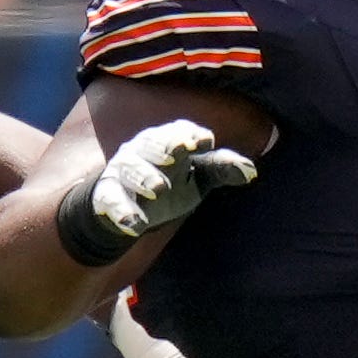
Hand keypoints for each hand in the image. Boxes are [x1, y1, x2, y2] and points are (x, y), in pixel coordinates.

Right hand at [57, 119, 257, 263]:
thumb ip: (221, 169)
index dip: (190, 135)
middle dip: (163, 147)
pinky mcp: (106, 196)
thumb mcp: (199, 177)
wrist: (130, 211)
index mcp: (167, 140)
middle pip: (150, 144)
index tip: (205, 142)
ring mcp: (122, 172)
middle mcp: (141, 151)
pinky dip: (121, 212)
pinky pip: (110, 201)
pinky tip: (133, 225)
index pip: (178, 131)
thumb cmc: (171, 183)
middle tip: (176, 154)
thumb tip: (251, 172)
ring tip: (158, 189)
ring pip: (129, 169)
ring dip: (143, 177)